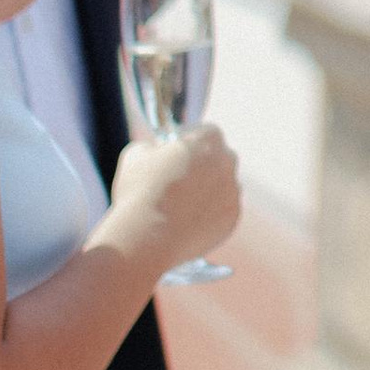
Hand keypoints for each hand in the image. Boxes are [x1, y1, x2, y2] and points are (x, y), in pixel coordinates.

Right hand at [110, 122, 241, 276]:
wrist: (149, 237)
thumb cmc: (140, 191)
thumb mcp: (136, 155)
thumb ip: (151, 148)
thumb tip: (152, 153)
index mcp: (208, 139)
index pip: (206, 132)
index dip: (191, 141)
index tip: (177, 152)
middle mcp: (228, 162)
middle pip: (219, 158)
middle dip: (203, 165)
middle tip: (180, 179)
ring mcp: (233, 192)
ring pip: (222, 187)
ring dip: (207, 192)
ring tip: (181, 206)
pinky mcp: (232, 219)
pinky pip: (222, 213)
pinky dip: (209, 216)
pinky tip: (187, 223)